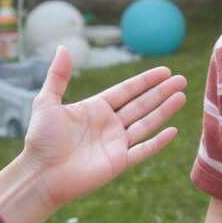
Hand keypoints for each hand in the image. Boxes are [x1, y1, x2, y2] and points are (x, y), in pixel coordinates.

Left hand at [22, 46, 186, 208]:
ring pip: (146, 123)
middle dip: (161, 91)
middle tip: (181, 79)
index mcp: (95, 108)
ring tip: (182, 96)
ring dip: (164, 110)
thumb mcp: (46, 101)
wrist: (39, 175)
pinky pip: (143, 150)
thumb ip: (58, 76)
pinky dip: (158, 141)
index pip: (127, 91)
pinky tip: (173, 130)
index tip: (164, 71)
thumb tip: (64, 47)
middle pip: (141, 104)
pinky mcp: (118, 162)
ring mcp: (116, 144)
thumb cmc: (40, 140)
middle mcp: (109, 124)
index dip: (146, 81)